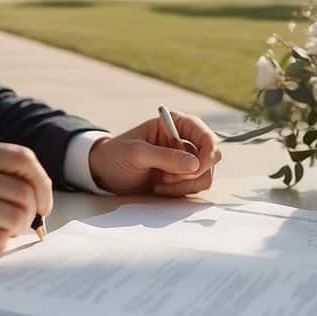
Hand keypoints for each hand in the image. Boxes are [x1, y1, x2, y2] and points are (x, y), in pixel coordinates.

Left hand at [87, 111, 222, 195]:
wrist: (104, 173)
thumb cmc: (116, 155)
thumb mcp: (136, 153)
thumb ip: (165, 157)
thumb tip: (196, 164)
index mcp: (176, 124)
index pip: (205, 134)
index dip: (208, 150)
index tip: (198, 167)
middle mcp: (184, 140)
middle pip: (212, 156)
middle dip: (194, 171)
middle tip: (168, 178)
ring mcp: (185, 160)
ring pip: (206, 174)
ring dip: (185, 184)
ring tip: (160, 184)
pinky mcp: (182, 178)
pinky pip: (195, 187)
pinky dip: (180, 191)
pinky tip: (160, 188)